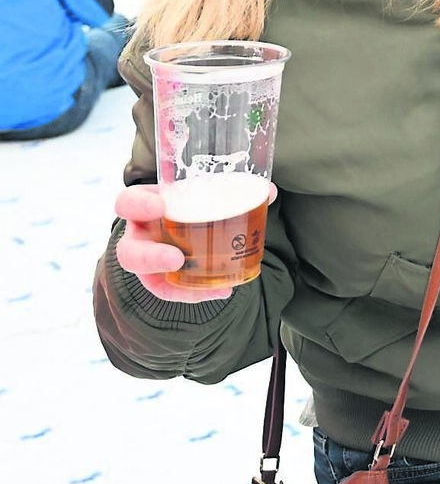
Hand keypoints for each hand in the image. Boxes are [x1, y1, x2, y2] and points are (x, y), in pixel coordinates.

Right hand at [113, 182, 276, 302]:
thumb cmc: (190, 201)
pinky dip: (195, 294)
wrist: (183, 222)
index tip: (160, 205)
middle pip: (129, 251)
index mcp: (145, 205)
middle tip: (176, 258)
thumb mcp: (205, 193)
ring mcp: (147, 260)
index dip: (137, 205)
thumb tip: (269, 191)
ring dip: (175, 285)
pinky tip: (222, 292)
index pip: (127, 202)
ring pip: (150, 282)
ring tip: (206, 287)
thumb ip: (234, 190)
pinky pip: (171, 291)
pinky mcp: (158, 279)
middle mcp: (140, 235)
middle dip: (149, 257)